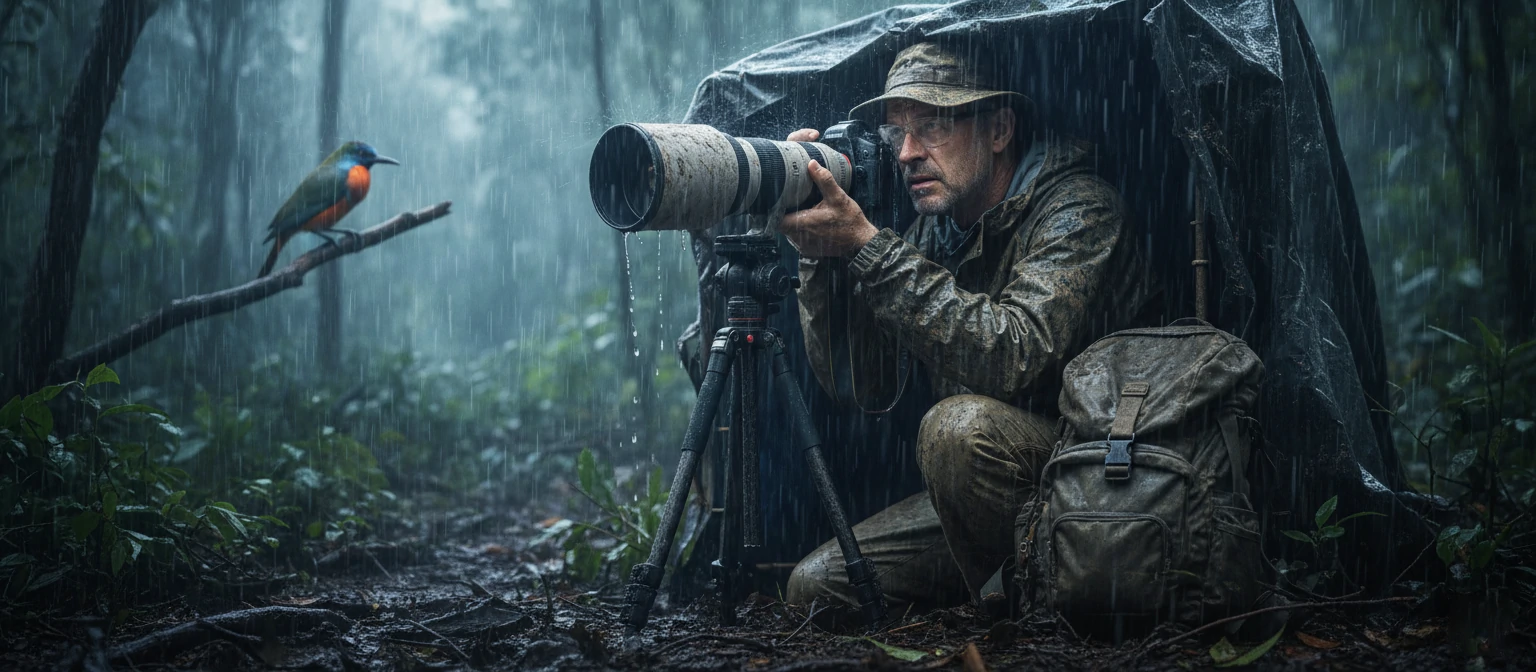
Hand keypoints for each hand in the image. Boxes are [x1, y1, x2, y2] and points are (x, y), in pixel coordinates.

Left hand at [781, 129, 878, 257]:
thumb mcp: (838, 197)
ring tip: (799, 211)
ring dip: (792, 222)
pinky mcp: (808, 251)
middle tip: (789, 201)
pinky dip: (799, 231)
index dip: (774, 211)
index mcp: (804, 224)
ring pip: (788, 232)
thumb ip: (824, 180)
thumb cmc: (850, 221)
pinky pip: (796, 239)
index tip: (776, 201)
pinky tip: (808, 222)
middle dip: (785, 214)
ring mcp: (803, 246)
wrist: (861, 241)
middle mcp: (800, 238)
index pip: (776, 220)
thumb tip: (812, 164)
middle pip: (781, 225)